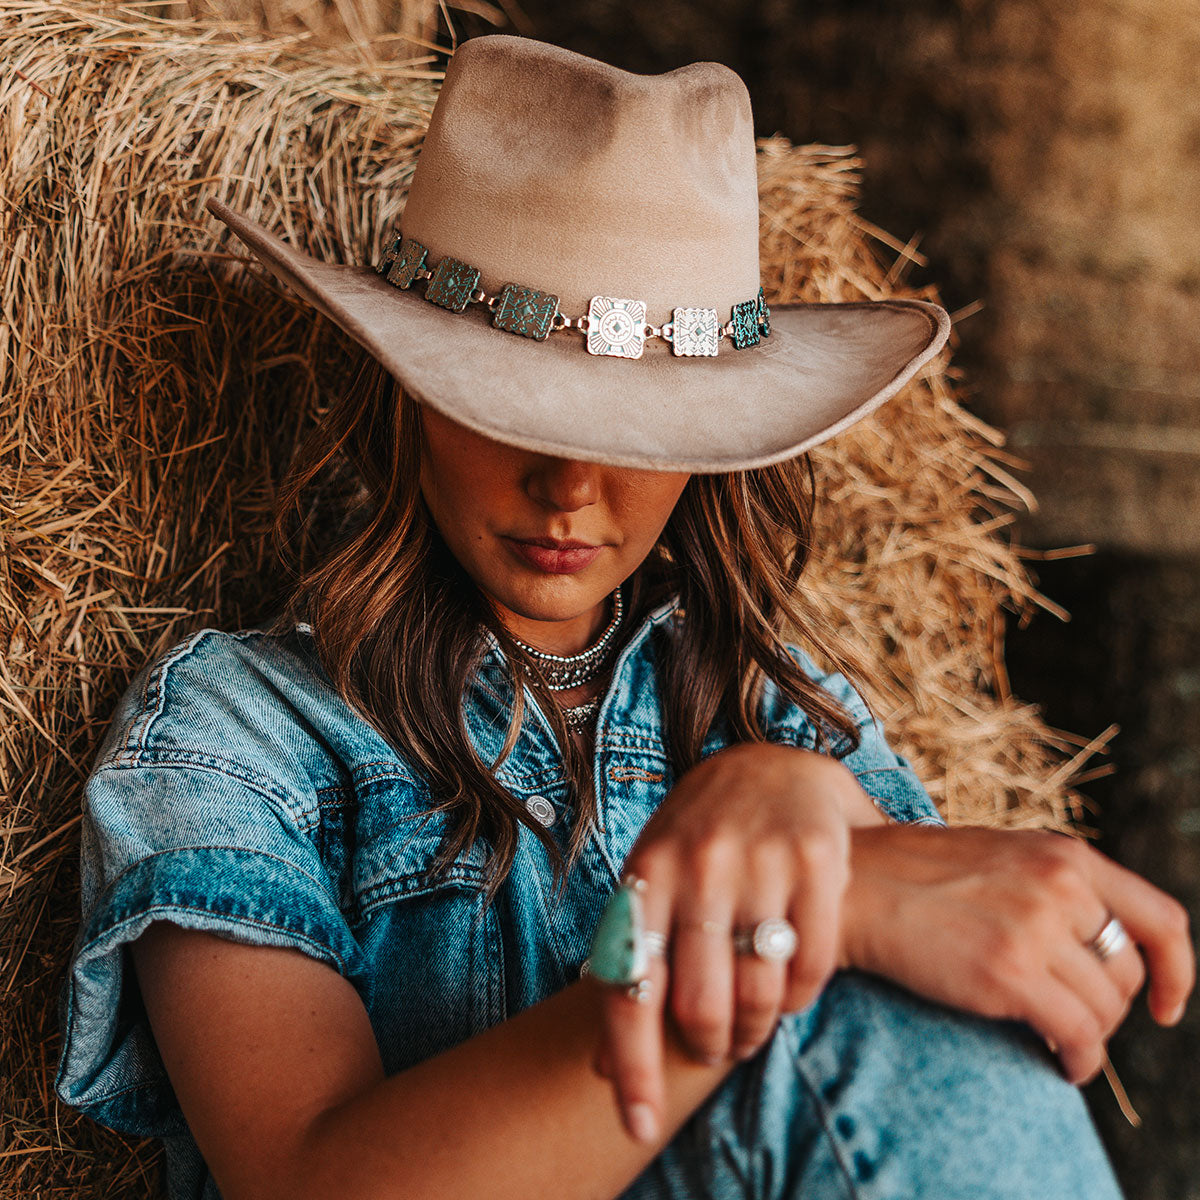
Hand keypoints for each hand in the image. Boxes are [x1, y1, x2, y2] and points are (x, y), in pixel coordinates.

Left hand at [590, 742, 885, 1143]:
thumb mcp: (651, 885)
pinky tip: (790, 988)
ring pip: (760, 993)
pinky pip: (813, 966)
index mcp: (645, 873)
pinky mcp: (817, 856)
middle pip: (700, 1006)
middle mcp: (697, 862)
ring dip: (756, 1029)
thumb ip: (631, 966)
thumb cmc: (698, 842)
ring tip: (753, 1023)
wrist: (769, 766)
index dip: (633, 1068)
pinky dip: (802, 997)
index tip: (637, 1127)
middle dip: (709, 1047)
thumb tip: (603, 1072)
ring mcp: (759, 856)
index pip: (629, 987)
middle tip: (718, 1047)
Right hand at [840, 824, 1194, 1083]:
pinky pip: (1079, 1036)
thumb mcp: (999, 857)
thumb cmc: (913, 875)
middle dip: (1108, 1006)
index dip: (1177, 970)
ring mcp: (1035, 927)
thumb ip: (1053, 886)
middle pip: (1127, 972)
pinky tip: (1059, 1063)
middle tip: (1071, 1018)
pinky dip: (1079, 1061)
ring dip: (1089, 1035)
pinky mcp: (1008, 973)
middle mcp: (1060, 885)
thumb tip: (1100, 944)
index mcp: (1063, 854)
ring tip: (1058, 1039)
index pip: (1161, 918)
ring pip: (1105, 1009)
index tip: (1165, 1004)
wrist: (850, 887)